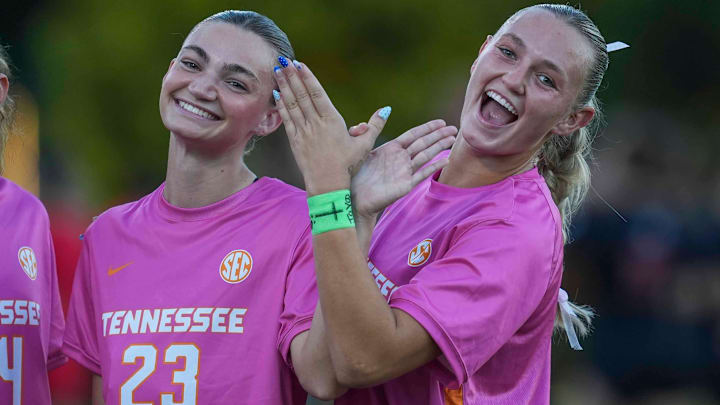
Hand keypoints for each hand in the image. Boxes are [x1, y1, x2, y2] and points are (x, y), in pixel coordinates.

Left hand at [274, 59, 388, 195]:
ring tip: (277, 71)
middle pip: (301, 95)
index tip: (300, 64)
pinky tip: (277, 94)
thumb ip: (375, 125)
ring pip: (292, 104)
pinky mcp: (295, 141)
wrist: (328, 185)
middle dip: (291, 76)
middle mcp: (315, 124)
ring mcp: (303, 132)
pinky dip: (281, 106)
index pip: (317, 93)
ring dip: (284, 86)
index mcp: (332, 121)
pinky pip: (286, 119)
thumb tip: (386, 109)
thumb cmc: (348, 165)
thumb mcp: (365, 144)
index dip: (307, 77)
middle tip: (283, 59)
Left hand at [350, 120, 456, 217]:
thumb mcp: (363, 147)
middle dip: (438, 135)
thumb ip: (372, 129)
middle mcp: (400, 159)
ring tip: (452, 139)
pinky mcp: (404, 185)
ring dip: (439, 147)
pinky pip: (421, 173)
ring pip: (425, 156)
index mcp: (391, 149)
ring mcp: (403, 172)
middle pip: (423, 143)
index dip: (427, 128)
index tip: (441, 122)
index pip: (414, 135)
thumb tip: (384, 109)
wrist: (353, 198)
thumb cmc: (355, 174)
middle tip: (454, 128)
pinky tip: (445, 159)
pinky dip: (433, 166)